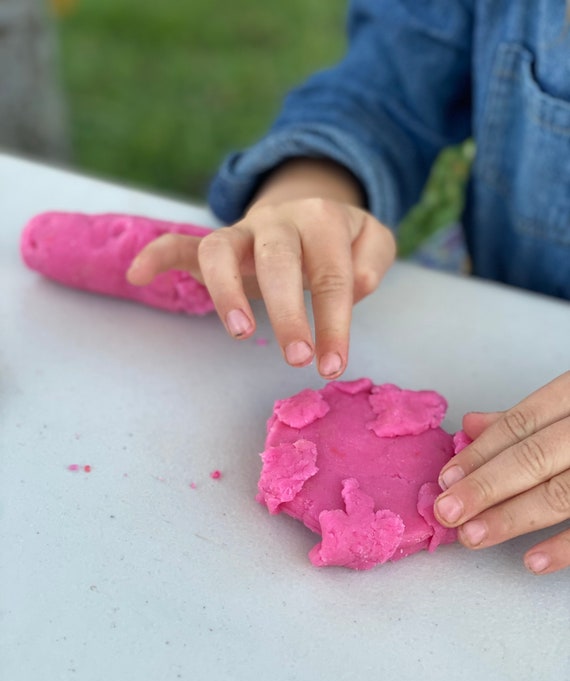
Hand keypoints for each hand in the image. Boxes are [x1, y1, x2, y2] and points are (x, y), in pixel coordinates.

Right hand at [127, 197, 394, 377]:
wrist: (308, 211)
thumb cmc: (340, 243)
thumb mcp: (372, 242)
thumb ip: (374, 257)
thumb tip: (356, 284)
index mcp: (322, 218)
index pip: (332, 274)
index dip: (334, 322)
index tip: (332, 366)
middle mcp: (278, 221)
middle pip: (277, 261)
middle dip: (287, 311)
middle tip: (296, 359)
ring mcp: (242, 231)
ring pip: (221, 250)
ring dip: (226, 291)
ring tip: (240, 334)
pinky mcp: (216, 244)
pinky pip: (181, 243)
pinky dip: (158, 255)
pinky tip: (138, 274)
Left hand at [435, 371, 569, 574]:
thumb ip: (529, 417)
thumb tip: (472, 425)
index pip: (522, 424)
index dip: (481, 452)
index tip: (446, 478)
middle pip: (535, 457)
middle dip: (486, 486)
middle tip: (446, 512)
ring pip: (564, 492)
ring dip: (514, 517)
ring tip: (474, 536)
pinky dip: (568, 546)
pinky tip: (533, 561)